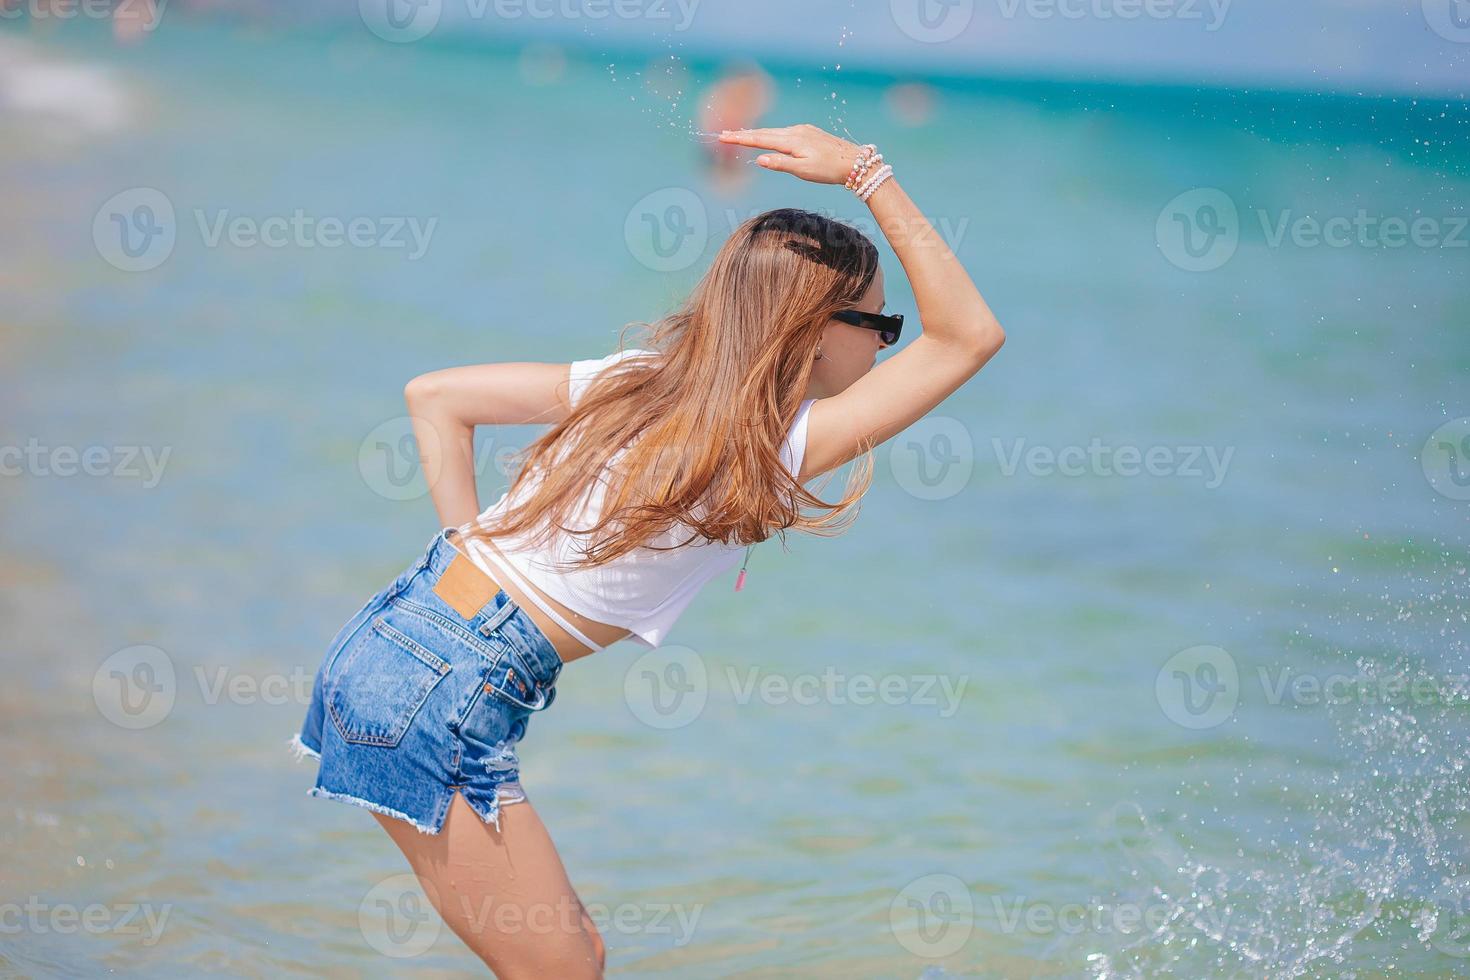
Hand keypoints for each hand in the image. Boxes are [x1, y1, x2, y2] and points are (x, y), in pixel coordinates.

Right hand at [716, 123, 864, 185]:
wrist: (855, 162)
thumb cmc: (829, 170)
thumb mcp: (804, 171)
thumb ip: (780, 164)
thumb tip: (759, 159)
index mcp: (792, 141)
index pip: (760, 139)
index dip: (740, 139)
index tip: (723, 137)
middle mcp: (795, 131)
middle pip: (764, 132)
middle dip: (743, 134)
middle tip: (724, 135)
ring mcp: (803, 130)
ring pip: (774, 132)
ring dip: (756, 134)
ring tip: (740, 136)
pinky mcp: (809, 133)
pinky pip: (783, 132)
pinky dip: (770, 134)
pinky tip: (768, 137)